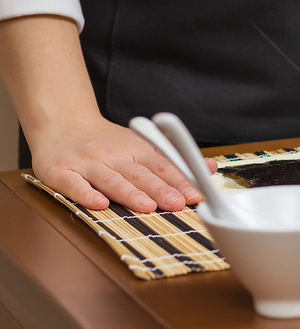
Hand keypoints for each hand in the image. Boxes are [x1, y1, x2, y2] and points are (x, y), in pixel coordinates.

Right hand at [29, 117, 216, 211]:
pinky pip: (74, 185)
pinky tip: (99, 204)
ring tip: (146, 206)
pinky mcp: (61, 172)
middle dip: (160, 189)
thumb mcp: (142, 144)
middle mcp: (113, 155)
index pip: (161, 165)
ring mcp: (87, 163)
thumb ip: (174, 160)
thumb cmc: (106, 141)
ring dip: (130, 193)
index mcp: (135, 149)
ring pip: (111, 179)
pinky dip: (86, 194)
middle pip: (139, 174)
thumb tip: (210, 168)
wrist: (61, 122)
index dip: (179, 181)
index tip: (195, 195)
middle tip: (177, 204)